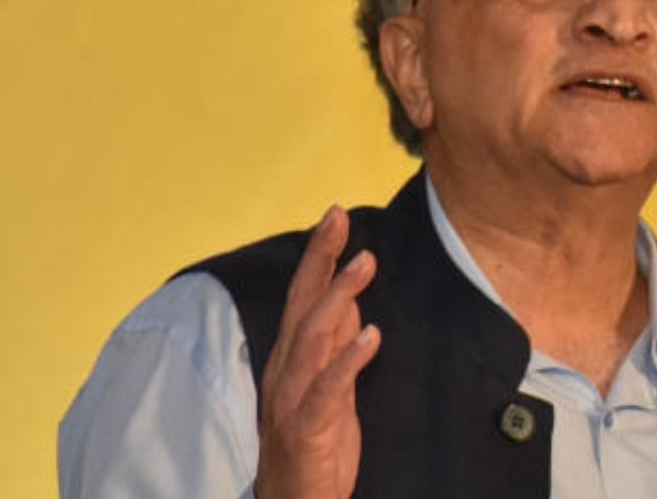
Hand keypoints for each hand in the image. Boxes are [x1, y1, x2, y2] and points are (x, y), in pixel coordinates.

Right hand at [255, 206, 380, 498]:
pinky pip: (326, 390)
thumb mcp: (329, 382)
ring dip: (338, 297)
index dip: (318, 254)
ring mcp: (292, 399)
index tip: (335, 214)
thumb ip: (335, 342)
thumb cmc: (313, 441)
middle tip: (340, 219)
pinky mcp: (308, 429)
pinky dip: (347, 361)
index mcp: (291, 357)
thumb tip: (349, 298)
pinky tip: (371, 336)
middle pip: (300, 304)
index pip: (302, 295)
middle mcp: (286, 370)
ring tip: (365, 263)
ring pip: (311, 337)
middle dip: (320, 259)